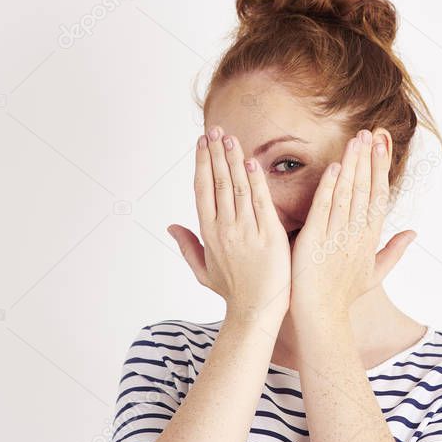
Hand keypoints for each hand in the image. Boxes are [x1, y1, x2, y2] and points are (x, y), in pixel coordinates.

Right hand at [167, 127, 290, 322]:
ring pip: (238, 188)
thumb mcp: (202, 270)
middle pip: (218, 183)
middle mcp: (225, 228)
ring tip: (230, 138)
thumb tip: (171, 226)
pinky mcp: (269, 236)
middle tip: (215, 130)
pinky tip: (251, 163)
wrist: (255, 311)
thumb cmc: (232, 292)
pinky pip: (261, 203)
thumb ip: (187, 245)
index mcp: (209, 233)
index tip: (202, 143)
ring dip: (233, 160)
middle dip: (216, 154)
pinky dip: (256, 182)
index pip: (202, 190)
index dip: (202, 164)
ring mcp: (247, 231)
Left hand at [289, 128, 416, 318]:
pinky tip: (336, 167)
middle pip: (366, 190)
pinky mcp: (316, 242)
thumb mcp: (374, 274)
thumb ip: (394, 251)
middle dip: (371, 159)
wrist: (322, 318)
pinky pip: (325, 210)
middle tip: (374, 131)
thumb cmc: (343, 296)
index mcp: (369, 239)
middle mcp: (357, 235)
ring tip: (359, 139)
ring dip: (354, 165)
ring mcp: (337, 237)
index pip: (378, 196)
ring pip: (348, 194)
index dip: (380, 168)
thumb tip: (413, 233)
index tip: (382, 143)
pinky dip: (331, 188)